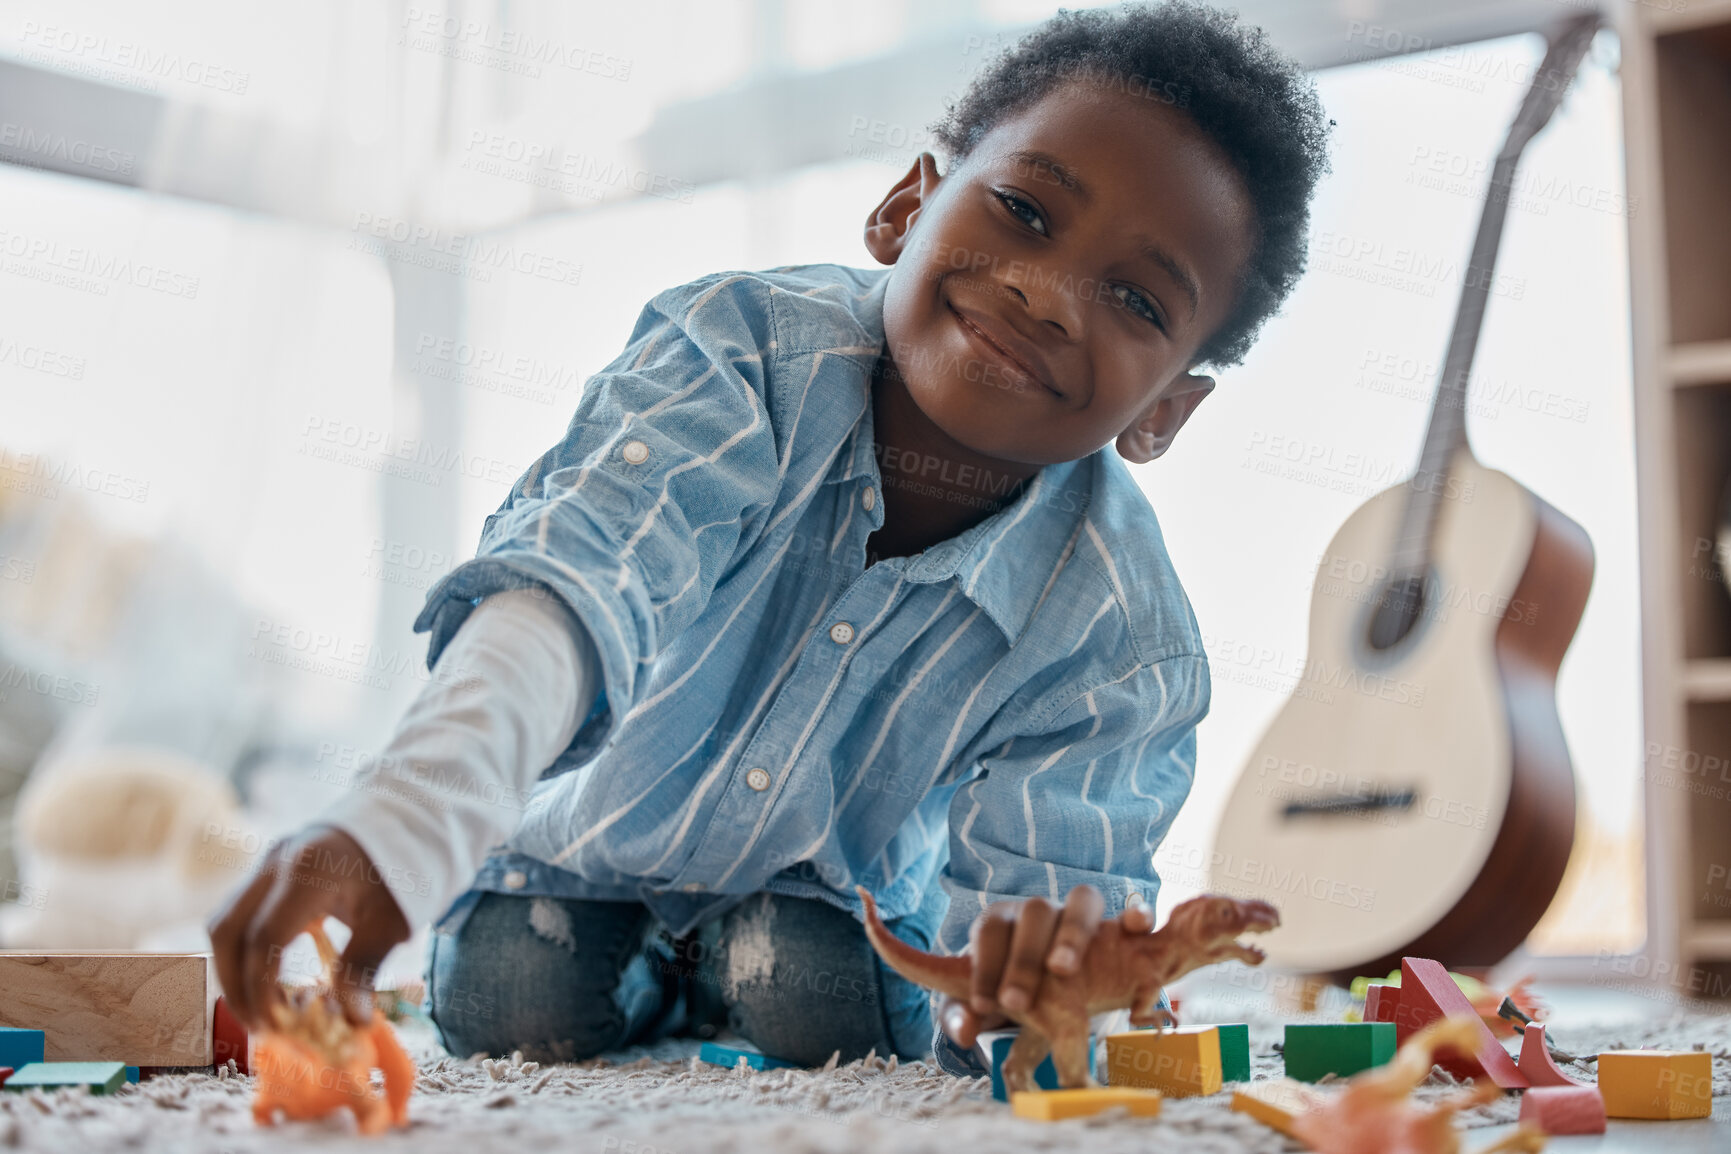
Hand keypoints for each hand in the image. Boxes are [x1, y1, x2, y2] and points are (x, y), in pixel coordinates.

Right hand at [207, 824, 411, 1031]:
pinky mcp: (267, 868)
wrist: (406, 822)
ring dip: (233, 968)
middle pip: (229, 930)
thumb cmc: (401, 871)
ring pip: (225, 920)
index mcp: (308, 871)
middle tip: (258, 1026)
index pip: (264, 938)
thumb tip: (351, 1022)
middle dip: (235, 984)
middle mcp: (277, 861)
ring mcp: (267, 860)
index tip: (273, 1026)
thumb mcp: (390, 921)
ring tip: (259, 1009)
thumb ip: (363, 969)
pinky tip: (265, 979)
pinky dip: (244, 949)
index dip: (260, 988)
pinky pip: (239, 912)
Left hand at [937, 885, 1155, 1050]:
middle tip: (1015, 1002)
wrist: (1045, 985)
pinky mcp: (1118, 928)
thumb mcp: (981, 1004)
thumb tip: (962, 1033)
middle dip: (1023, 957)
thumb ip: (963, 1014)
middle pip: (1034, 911)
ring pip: (1082, 900)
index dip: (985, 964)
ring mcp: (1080, 915)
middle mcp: (1041, 911)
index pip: (990, 928)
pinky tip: (1137, 928)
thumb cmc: (1008, 990)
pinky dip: (1137, 913)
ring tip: (1062, 970)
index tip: (984, 1005)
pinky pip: (1133, 910)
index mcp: (1004, 922)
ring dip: (1072, 933)